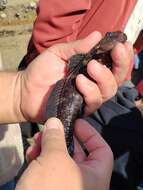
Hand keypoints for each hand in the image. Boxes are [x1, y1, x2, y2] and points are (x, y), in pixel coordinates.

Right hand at [16, 118, 112, 189]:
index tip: (76, 122)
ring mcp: (65, 185)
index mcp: (95, 176)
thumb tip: (54, 121)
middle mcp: (82, 181)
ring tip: (36, 140)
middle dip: (60, 138)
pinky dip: (41, 158)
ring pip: (60, 158)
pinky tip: (31, 153)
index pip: (101, 149)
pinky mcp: (51, 188)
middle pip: (76, 151)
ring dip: (47, 146)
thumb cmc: (50, 189)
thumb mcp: (54, 159)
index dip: (90, 133)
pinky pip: (49, 169)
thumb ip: (55, 137)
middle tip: (49, 129)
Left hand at [18, 31, 132, 120]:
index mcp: (91, 69)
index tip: (121, 45)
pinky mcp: (81, 109)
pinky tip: (79, 82)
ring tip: (89, 67)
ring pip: (108, 90)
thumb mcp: (58, 53)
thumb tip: (98, 35)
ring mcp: (88, 97)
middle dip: (120, 65)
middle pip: (116, 78)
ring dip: (102, 78)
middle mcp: (93, 84)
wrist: (26, 90)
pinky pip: (94, 102)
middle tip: (114, 52)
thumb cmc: (42, 70)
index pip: (113, 64)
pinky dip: (90, 91)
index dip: (122, 56)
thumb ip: (77, 47)